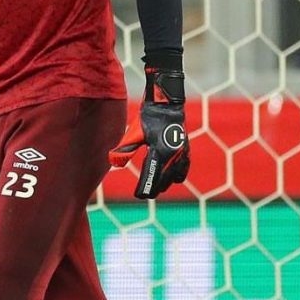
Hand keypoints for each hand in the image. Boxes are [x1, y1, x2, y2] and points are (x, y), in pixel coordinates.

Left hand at [109, 66, 189, 198]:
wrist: (166, 103)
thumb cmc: (148, 117)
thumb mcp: (134, 133)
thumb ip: (125, 149)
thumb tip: (114, 164)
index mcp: (159, 152)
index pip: (151, 177)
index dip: (145, 188)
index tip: (139, 196)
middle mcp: (173, 156)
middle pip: (163, 181)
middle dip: (153, 188)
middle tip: (144, 193)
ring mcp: (181, 154)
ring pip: (174, 178)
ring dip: (164, 183)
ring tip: (155, 187)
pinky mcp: (186, 150)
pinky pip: (183, 170)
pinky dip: (176, 176)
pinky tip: (171, 178)